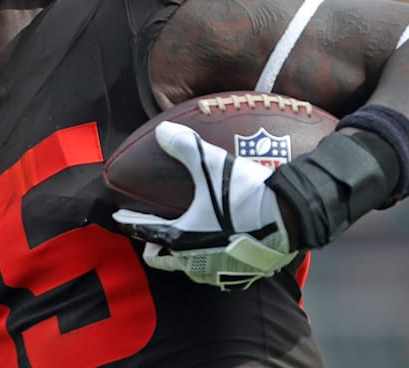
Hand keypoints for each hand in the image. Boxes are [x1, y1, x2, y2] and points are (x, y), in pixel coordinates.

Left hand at [112, 121, 296, 288]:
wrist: (289, 221)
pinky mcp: (240, 277)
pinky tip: (220, 248)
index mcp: (181, 238)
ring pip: (190, 267)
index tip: (118, 219)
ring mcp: (217, 272)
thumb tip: (163, 130)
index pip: (145, 230)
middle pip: (163, 259)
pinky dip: (211, 260)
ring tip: (186, 242)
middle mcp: (194, 261)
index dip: (130, 222)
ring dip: (183, 256)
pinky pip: (217, 270)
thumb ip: (185, 147)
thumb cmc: (245, 196)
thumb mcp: (212, 166)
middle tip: (152, 238)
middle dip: (155, 249)